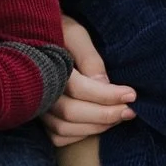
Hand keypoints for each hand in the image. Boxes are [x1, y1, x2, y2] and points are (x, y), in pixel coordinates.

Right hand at [43, 15, 135, 145]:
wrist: (34, 31)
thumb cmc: (58, 29)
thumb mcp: (76, 34)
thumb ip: (89, 57)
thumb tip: (105, 84)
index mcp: (46, 65)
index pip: (78, 89)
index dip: (107, 95)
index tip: (132, 94)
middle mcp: (37, 89)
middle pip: (71, 112)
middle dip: (105, 115)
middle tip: (130, 110)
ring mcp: (35, 105)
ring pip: (65, 128)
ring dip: (95, 127)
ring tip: (117, 117)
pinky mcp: (38, 116)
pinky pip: (57, 136)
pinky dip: (78, 136)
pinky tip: (95, 125)